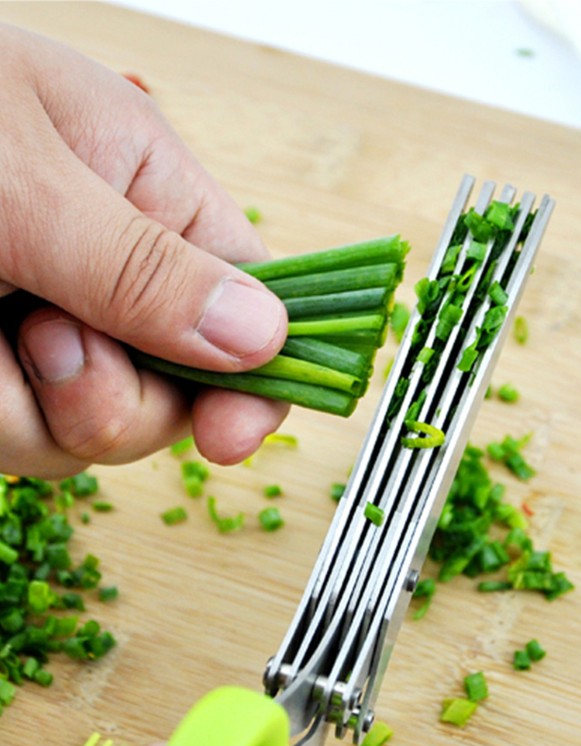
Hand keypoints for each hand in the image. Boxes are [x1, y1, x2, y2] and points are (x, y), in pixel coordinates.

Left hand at [0, 24, 288, 478]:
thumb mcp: (20, 180)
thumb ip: (144, 266)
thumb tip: (264, 337)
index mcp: (146, 191)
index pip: (253, 297)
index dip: (259, 373)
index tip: (233, 435)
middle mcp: (113, 267)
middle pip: (181, 388)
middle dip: (119, 396)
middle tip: (46, 340)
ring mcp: (55, 326)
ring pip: (99, 429)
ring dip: (39, 408)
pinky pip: (27, 438)